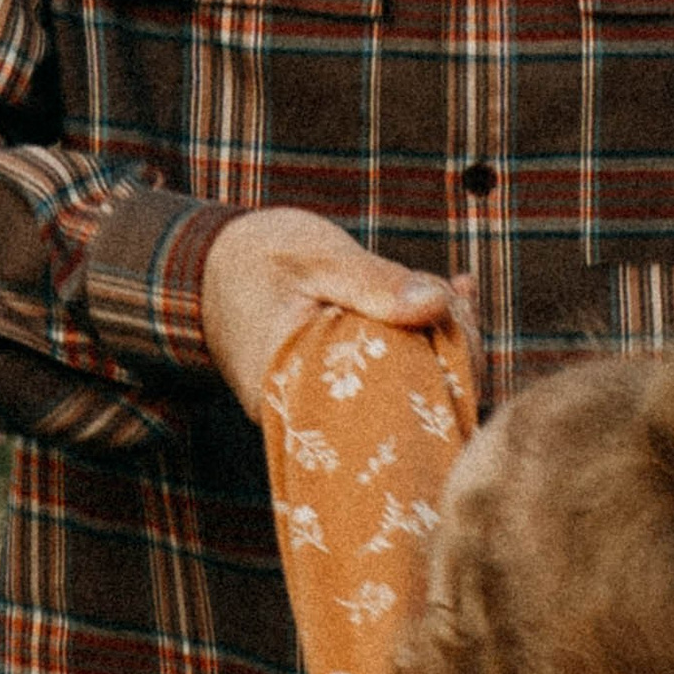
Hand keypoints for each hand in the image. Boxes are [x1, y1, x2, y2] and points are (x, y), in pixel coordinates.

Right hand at [199, 209, 456, 416]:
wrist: (214, 266)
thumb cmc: (257, 258)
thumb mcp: (315, 257)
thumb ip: (373, 281)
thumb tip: (437, 305)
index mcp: (295, 393)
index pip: (389, 409)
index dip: (441, 372)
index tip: (458, 316)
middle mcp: (311, 415)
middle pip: (406, 407)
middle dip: (449, 352)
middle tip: (459, 293)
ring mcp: (327, 406)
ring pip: (407, 391)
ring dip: (440, 341)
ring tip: (456, 289)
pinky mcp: (341, 391)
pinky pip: (396, 376)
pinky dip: (423, 338)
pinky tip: (448, 295)